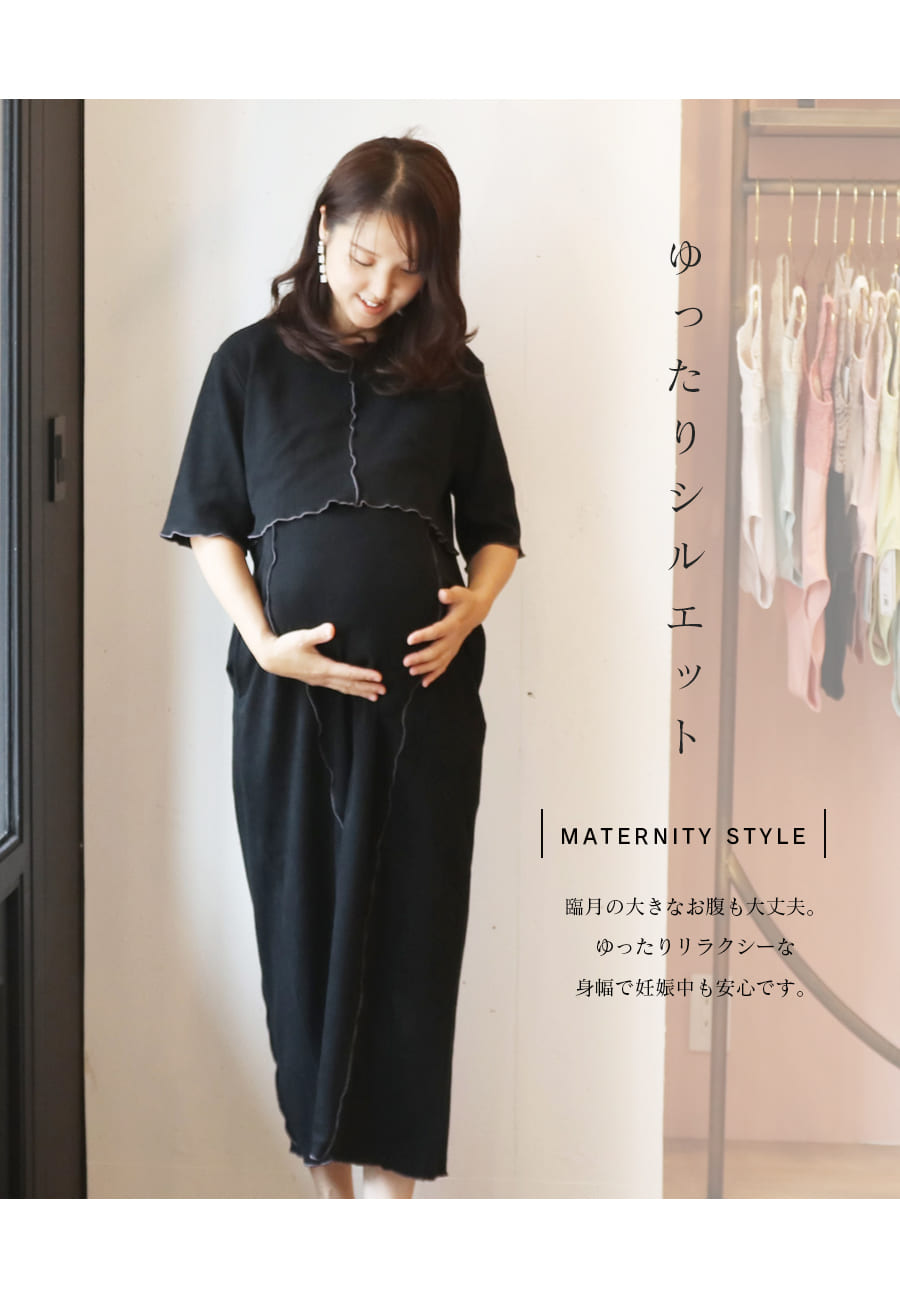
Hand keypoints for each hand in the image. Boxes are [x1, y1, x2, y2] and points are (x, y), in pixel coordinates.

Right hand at [256, 623, 385, 700]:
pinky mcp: (316, 680)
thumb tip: (331, 628)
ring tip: (375, 696)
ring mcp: (319, 680)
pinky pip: (337, 687)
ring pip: (344, 688)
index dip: (364, 675)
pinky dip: (349, 690)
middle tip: (384, 690)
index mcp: (322, 667)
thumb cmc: (286, 645)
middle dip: (367, 687)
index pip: (348, 673)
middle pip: (349, 684)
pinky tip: (354, 690)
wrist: (270, 657)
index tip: (379, 677)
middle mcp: (323, 677)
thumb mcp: (301, 637)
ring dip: (360, 692)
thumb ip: (317, 634)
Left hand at [403, 587, 489, 687]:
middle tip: (406, 661)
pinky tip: (424, 682)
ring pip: (440, 661)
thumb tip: (442, 593)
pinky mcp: (452, 650)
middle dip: (421, 658)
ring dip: (426, 668)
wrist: (477, 610)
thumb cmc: (465, 600)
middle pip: (437, 651)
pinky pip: (444, 665)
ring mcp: (453, 646)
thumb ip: (450, 594)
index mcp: (453, 624)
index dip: (424, 636)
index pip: (437, 631)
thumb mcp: (460, 593)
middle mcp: (454, 638)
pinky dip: (435, 674)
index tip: (409, 639)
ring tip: (411, 671)